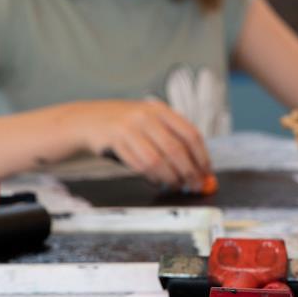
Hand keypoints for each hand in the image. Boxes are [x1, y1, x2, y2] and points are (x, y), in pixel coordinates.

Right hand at [76, 99, 211, 189]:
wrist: (90, 119)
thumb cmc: (127, 125)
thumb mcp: (151, 121)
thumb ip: (172, 139)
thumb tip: (198, 168)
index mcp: (161, 110)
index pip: (190, 134)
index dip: (201, 156)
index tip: (207, 172)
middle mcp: (147, 116)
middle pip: (176, 149)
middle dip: (189, 172)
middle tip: (195, 186)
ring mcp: (129, 128)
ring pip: (157, 161)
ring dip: (170, 178)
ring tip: (175, 185)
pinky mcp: (115, 141)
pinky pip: (138, 166)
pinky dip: (152, 177)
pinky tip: (157, 181)